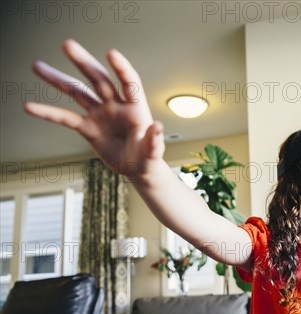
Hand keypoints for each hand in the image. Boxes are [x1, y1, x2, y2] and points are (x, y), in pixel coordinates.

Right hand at [23, 39, 163, 178]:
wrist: (136, 168)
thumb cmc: (148, 157)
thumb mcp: (153, 152)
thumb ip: (154, 140)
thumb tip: (158, 127)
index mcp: (136, 108)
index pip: (129, 83)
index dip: (121, 68)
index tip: (111, 53)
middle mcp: (116, 105)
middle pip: (98, 79)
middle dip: (84, 62)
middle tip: (68, 44)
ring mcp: (100, 114)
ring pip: (77, 92)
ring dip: (58, 79)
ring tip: (38, 66)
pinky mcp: (88, 127)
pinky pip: (66, 118)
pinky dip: (48, 113)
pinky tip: (30, 106)